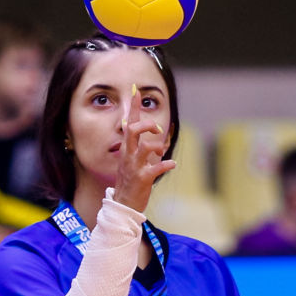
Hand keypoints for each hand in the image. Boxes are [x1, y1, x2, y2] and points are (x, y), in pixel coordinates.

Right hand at [112, 95, 175, 212]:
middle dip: (147, 125)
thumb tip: (163, 139)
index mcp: (126, 149)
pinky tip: (172, 164)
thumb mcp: (133, 162)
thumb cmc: (131, 181)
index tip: (137, 92)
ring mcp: (135, 166)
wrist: (123, 204)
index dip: (133, 108)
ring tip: (162, 153)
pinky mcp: (143, 178)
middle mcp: (128, 155)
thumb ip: (145, 148)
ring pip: (146, 147)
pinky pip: (156, 168)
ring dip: (158, 147)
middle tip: (157, 129)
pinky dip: (167, 165)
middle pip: (133, 131)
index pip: (129, 124)